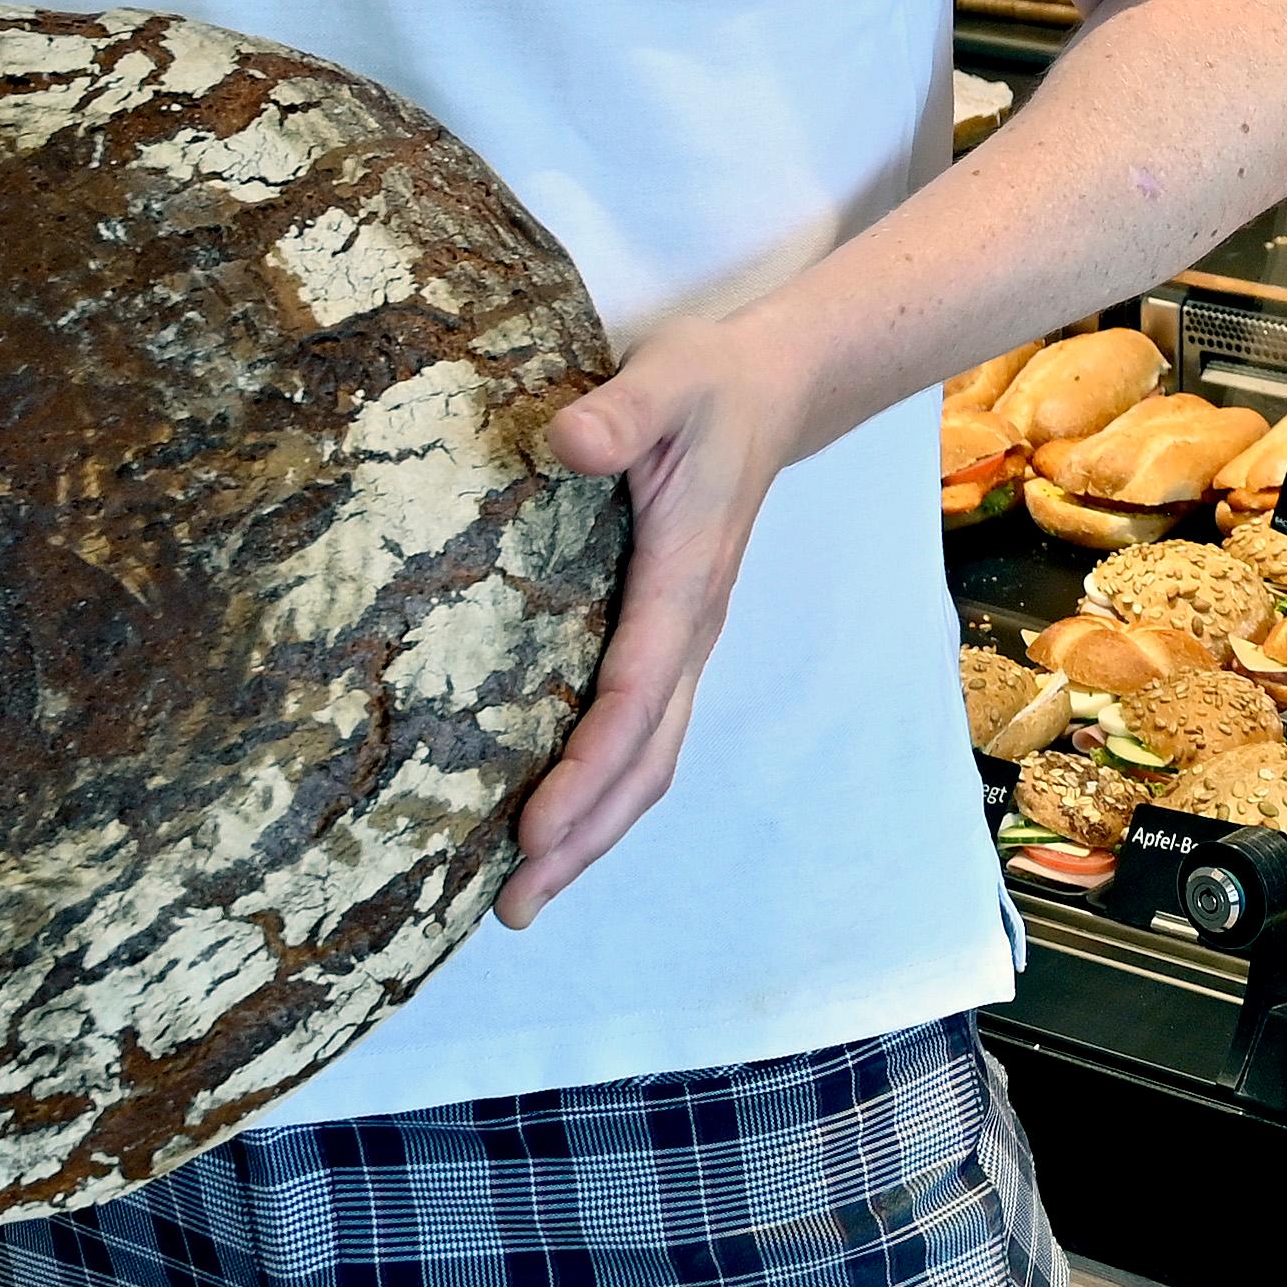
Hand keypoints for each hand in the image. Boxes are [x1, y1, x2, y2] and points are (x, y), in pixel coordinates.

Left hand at [509, 315, 802, 927]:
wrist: (771, 389)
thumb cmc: (709, 386)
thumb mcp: (665, 380)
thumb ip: (618, 413)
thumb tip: (566, 442)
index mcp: (683, 582)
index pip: (633, 696)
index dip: (585, 769)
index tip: (533, 828)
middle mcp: (690, 630)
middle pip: (645, 760)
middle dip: (585, 837)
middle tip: (515, 906)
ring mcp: (685, 641)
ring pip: (648, 760)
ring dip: (594, 830)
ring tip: (527, 891)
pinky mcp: (669, 637)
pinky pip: (640, 733)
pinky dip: (600, 790)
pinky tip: (554, 815)